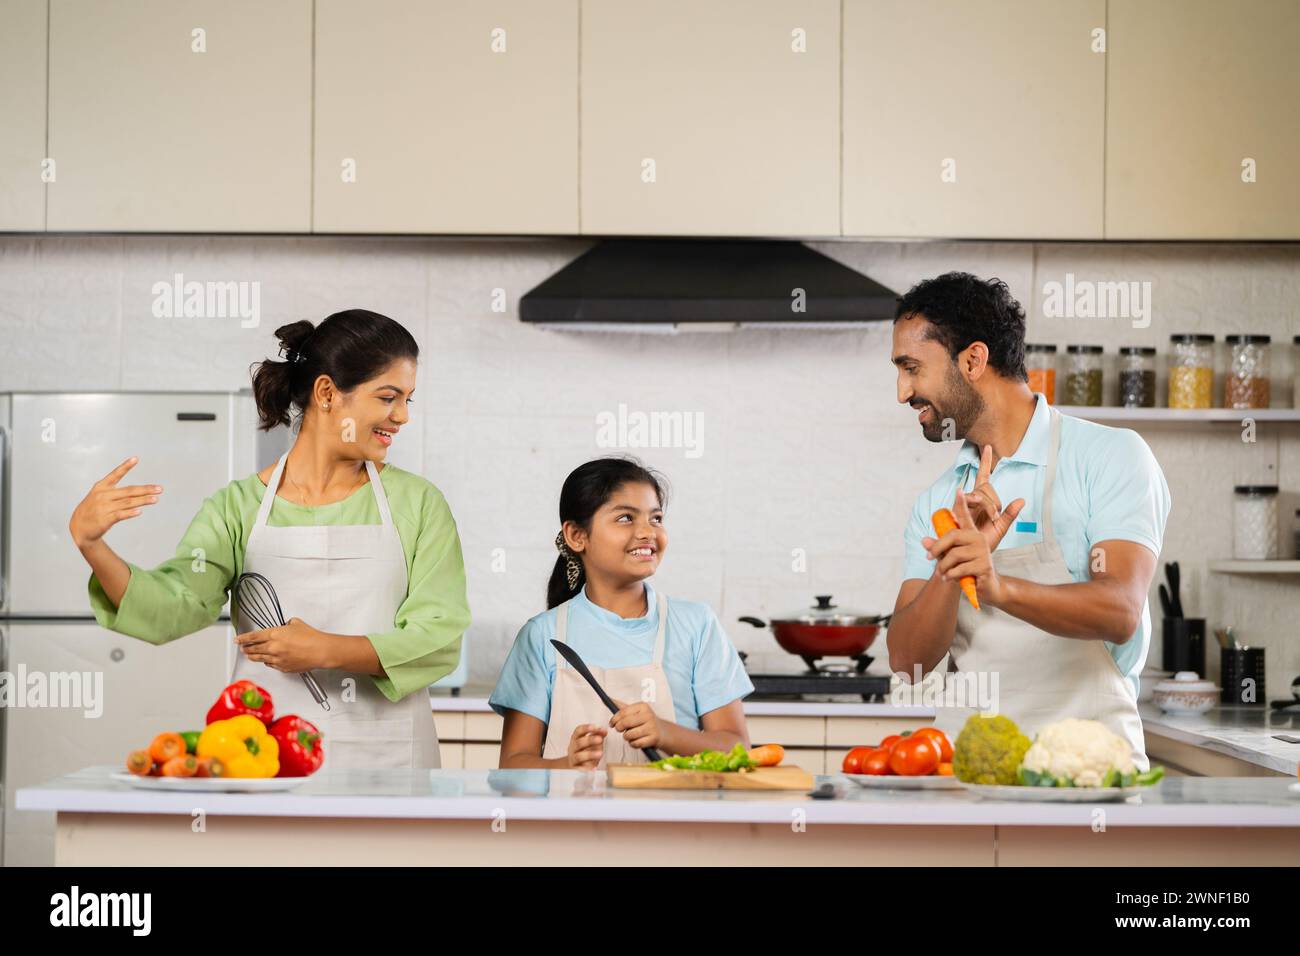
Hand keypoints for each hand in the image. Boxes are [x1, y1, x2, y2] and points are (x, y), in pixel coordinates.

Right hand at [69, 457, 163, 547]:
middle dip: (145, 489)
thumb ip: (118, 493)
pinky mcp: (105, 519)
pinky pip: (120, 515)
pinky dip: (130, 513)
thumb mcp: (99, 496)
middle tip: (160, 489)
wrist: (79, 527)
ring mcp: (104, 507)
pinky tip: (140, 511)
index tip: (136, 458)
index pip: (115, 474)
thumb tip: (143, 493)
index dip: (125, 466)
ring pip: (128, 502)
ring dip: (143, 500)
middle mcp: (103, 495)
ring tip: (155, 499)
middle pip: (129, 491)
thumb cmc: (93, 509)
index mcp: (101, 487)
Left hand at [235, 617, 325, 672]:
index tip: (238, 639)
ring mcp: (276, 659)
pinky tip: (266, 660)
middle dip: (246, 648)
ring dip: (253, 656)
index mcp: (274, 635)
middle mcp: (272, 648)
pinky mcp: (282, 668)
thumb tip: (284, 626)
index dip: (243, 638)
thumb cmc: (311, 637)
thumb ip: (286, 625)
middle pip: (253, 649)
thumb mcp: (296, 623)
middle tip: (243, 647)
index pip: (253, 637)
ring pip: (259, 658)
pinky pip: (270, 664)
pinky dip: (267, 661)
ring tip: (249, 655)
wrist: (320, 651)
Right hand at [565, 723, 607, 768]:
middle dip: (590, 740)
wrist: (575, 762)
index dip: (586, 728)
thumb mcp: (591, 739)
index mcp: (575, 738)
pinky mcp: (576, 768)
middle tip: (600, 739)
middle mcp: (572, 747)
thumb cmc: (585, 748)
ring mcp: (573, 758)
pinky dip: (588, 768)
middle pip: (579, 743)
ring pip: (579, 756)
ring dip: (590, 754)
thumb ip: (598, 734)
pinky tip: (595, 768)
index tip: (595, 727)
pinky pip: (581, 768)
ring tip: (600, 753)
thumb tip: (604, 731)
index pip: (578, 731)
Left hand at [610, 699, 662, 751]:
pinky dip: (633, 744)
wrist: (662, 731)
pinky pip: (636, 743)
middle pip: (625, 723)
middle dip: (619, 728)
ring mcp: (652, 727)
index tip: (611, 724)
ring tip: (629, 735)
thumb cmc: (644, 721)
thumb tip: (605, 699)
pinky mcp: (654, 738)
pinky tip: (636, 740)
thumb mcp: (635, 711)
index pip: (623, 712)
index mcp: (643, 706)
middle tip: (619, 729)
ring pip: (630, 734)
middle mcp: (648, 715)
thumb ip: (620, 706)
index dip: (614, 719)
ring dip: (626, 737)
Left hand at [924, 491, 1006, 605]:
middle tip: (928, 558)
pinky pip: (960, 568)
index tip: (958, 490)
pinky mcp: (984, 565)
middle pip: (952, 536)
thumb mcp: (949, 557)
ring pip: (954, 555)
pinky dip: (951, 575)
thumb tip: (923, 540)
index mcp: (970, 533)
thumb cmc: (965, 569)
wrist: (984, 587)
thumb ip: (937, 548)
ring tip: (942, 573)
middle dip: (937, 548)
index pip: (965, 516)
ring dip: (943, 566)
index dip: (961, 504)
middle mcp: (978, 539)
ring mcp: (982, 552)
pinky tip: (949, 578)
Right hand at [960, 445, 1025, 549]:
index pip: (983, 477)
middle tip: (995, 518)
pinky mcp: (956, 510)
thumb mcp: (1000, 530)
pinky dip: (979, 505)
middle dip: (993, 501)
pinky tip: (982, 514)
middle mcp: (970, 499)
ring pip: (980, 493)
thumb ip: (1010, 514)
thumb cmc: (982, 546)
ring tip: (990, 520)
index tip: (988, 447)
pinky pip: (969, 500)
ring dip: (988, 505)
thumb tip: (1022, 499)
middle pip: (985, 487)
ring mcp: (961, 504)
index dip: (985, 462)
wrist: (967, 561)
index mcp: (981, 501)